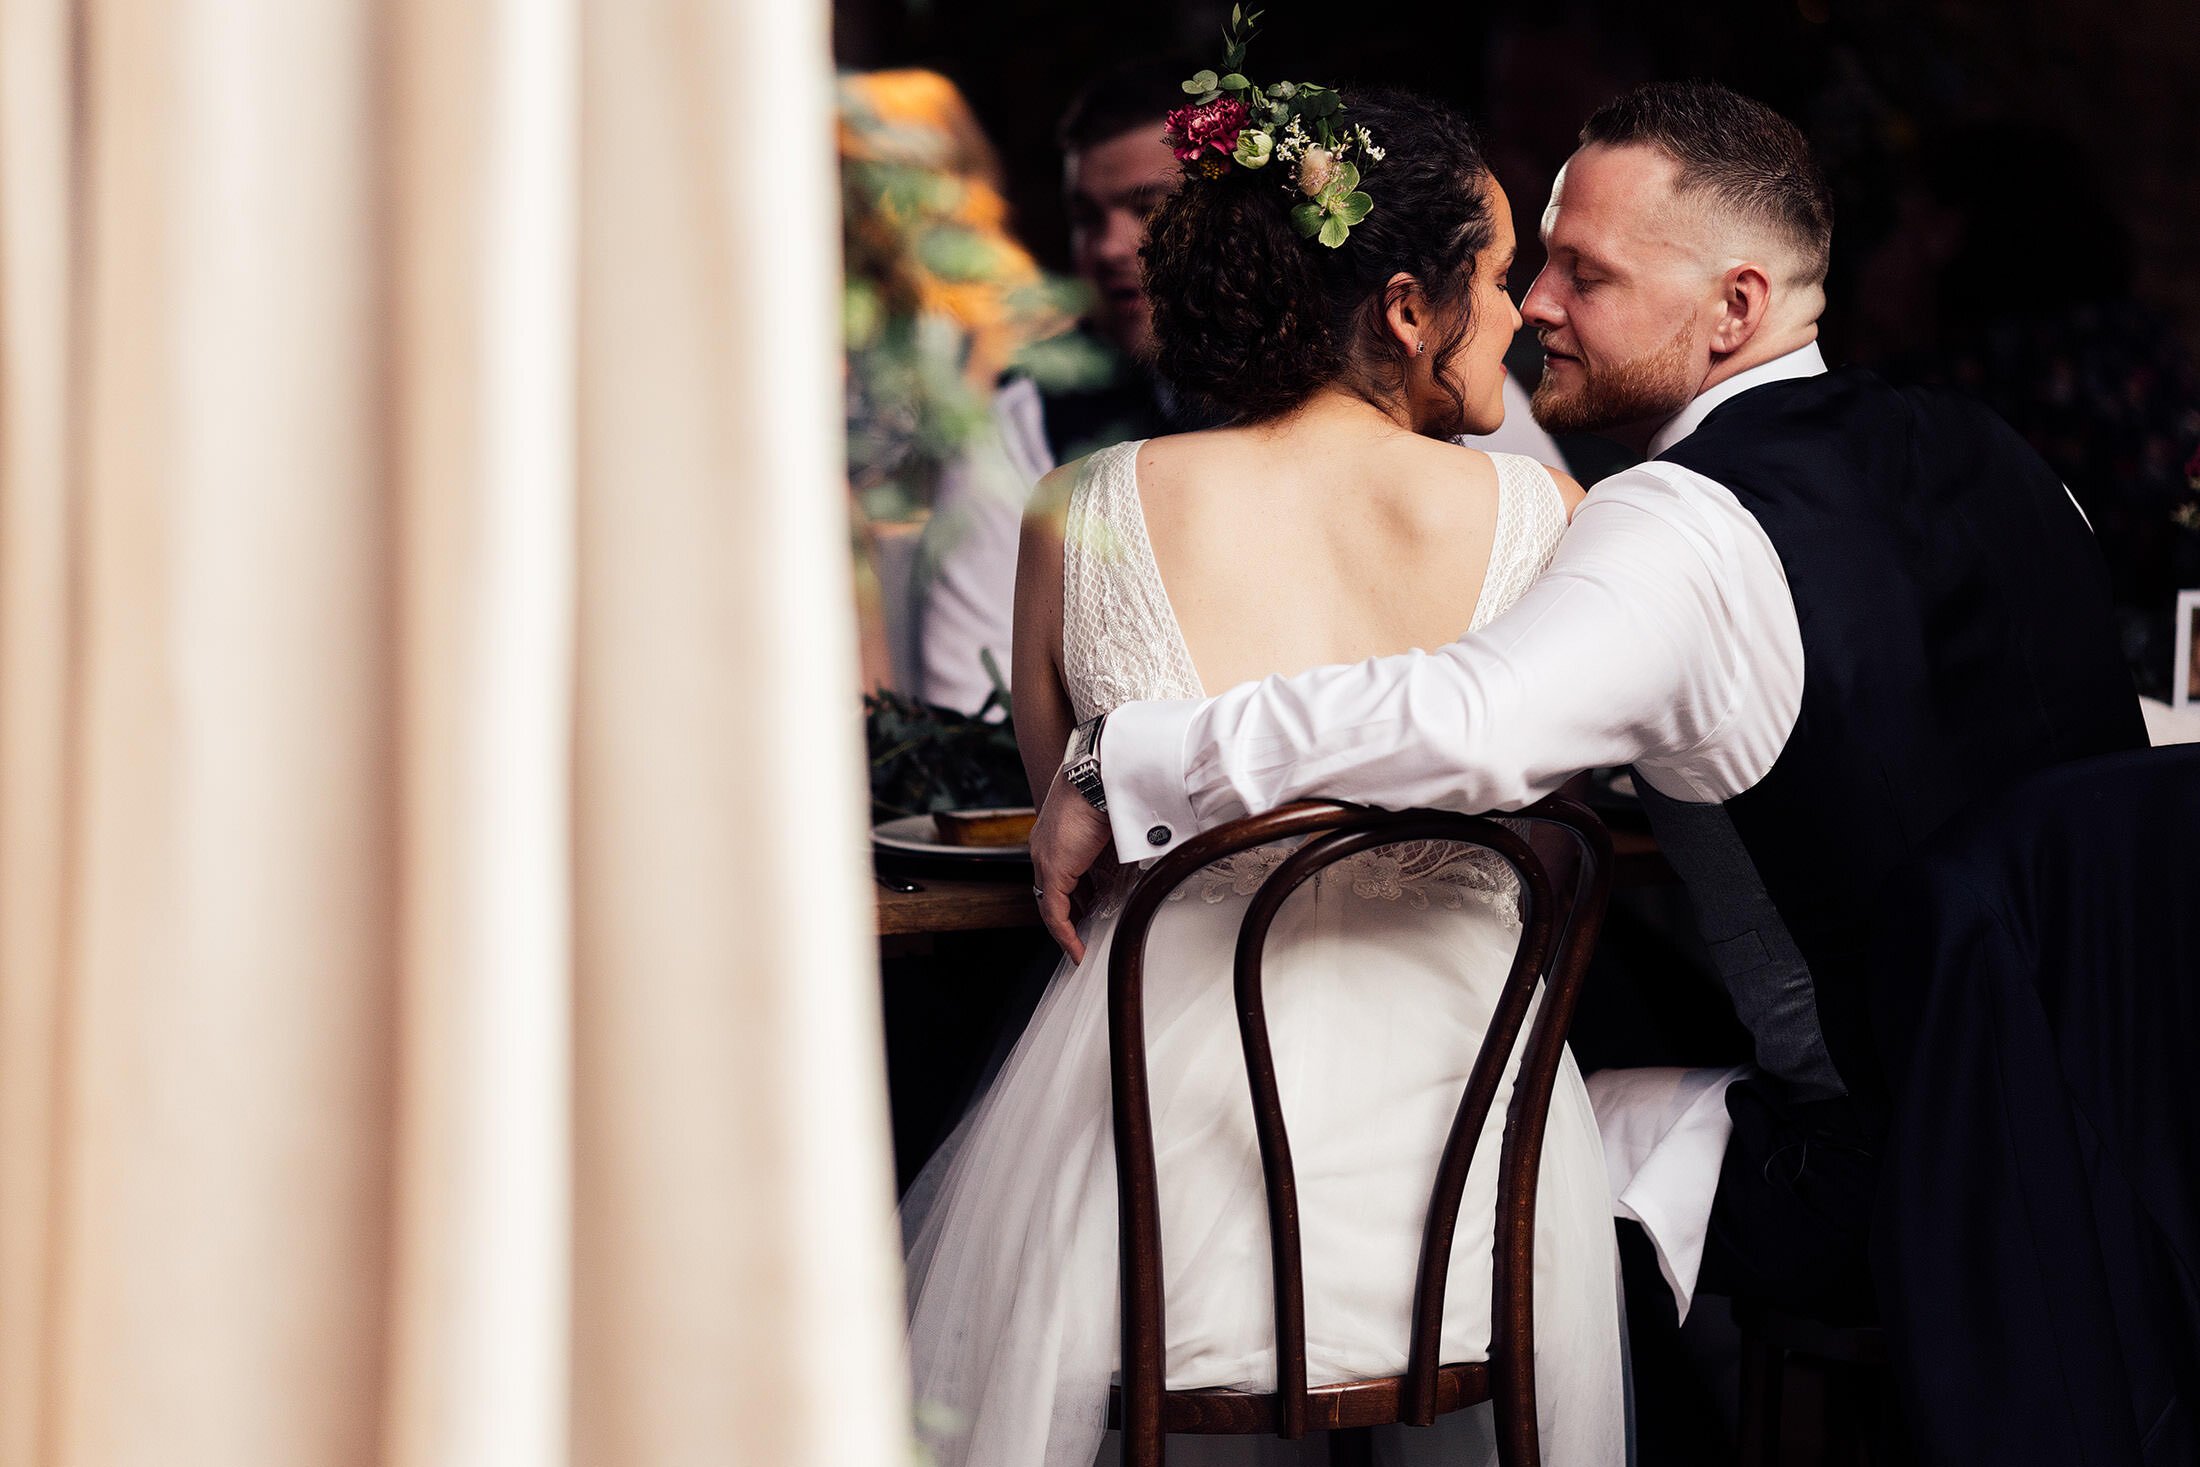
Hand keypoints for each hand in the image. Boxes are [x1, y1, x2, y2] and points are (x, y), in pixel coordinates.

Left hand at [1029, 767, 1111, 960]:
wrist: (1101, 773)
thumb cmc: (1112, 787)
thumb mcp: (1114, 821)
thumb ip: (1118, 843)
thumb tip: (1139, 856)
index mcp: (1057, 832)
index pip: (1060, 871)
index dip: (1074, 894)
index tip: (1088, 908)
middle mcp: (1044, 846)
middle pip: (1053, 890)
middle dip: (1072, 913)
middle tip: (1088, 931)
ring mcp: (1046, 859)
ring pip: (1052, 904)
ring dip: (1069, 927)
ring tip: (1084, 945)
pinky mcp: (1053, 870)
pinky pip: (1054, 914)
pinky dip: (1066, 934)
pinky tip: (1078, 950)